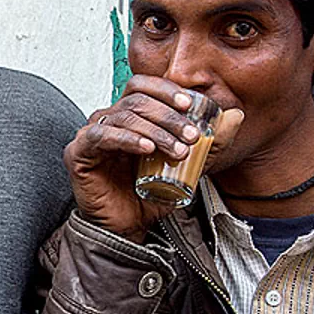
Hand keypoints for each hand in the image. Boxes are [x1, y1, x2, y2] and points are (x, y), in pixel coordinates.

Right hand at [64, 75, 243, 240]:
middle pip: (136, 99)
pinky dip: (127, 138)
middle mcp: (107, 119)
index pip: (142, 86)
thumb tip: (235, 116)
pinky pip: (101, 136)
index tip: (191, 104)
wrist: (126, 228)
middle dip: (168, 115)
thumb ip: (211, 144)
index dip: (165, 90)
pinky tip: (147, 149)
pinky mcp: (78, 152)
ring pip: (123, 116)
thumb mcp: (189, 167)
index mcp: (128, 116)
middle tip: (192, 136)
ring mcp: (90, 134)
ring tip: (177, 150)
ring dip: (155, 130)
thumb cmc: (149, 194)